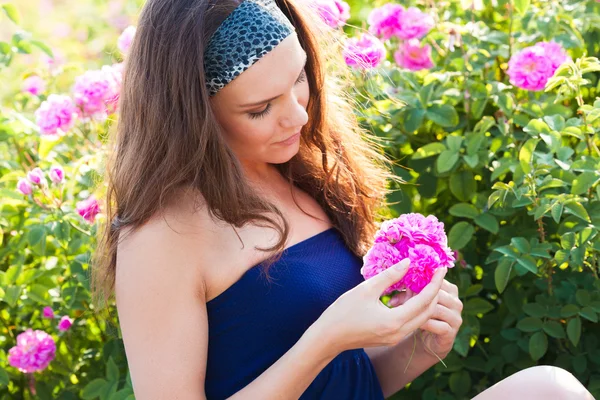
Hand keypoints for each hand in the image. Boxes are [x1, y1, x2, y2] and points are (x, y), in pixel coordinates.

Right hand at [313, 259, 447, 356]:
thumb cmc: (343, 312)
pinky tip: (409, 294)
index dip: (435, 283)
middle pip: (427, 311)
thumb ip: (389, 276)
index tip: (442, 268)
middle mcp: (399, 333)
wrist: (328, 337)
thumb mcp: (366, 289)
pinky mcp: (390, 338)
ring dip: (425, 301)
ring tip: (424, 281)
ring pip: (420, 318)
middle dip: (434, 292)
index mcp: (394, 321)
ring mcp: (395, 338)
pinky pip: (410, 322)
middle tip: (436, 273)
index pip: (424, 301)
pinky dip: (414, 308)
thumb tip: (408, 262)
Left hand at [388, 279, 462, 359]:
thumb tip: (400, 283)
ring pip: (437, 309)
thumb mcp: (414, 299)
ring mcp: (456, 318)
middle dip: (416, 296)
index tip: (401, 285)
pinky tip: (411, 323)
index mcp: (450, 290)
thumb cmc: (418, 314)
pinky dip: (424, 324)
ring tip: (400, 311)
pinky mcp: (451, 333)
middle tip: (397, 301)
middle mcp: (456, 302)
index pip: (438, 280)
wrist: (425, 340)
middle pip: (437, 294)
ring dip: (418, 311)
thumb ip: (410, 290)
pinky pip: (439, 325)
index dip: (419, 282)